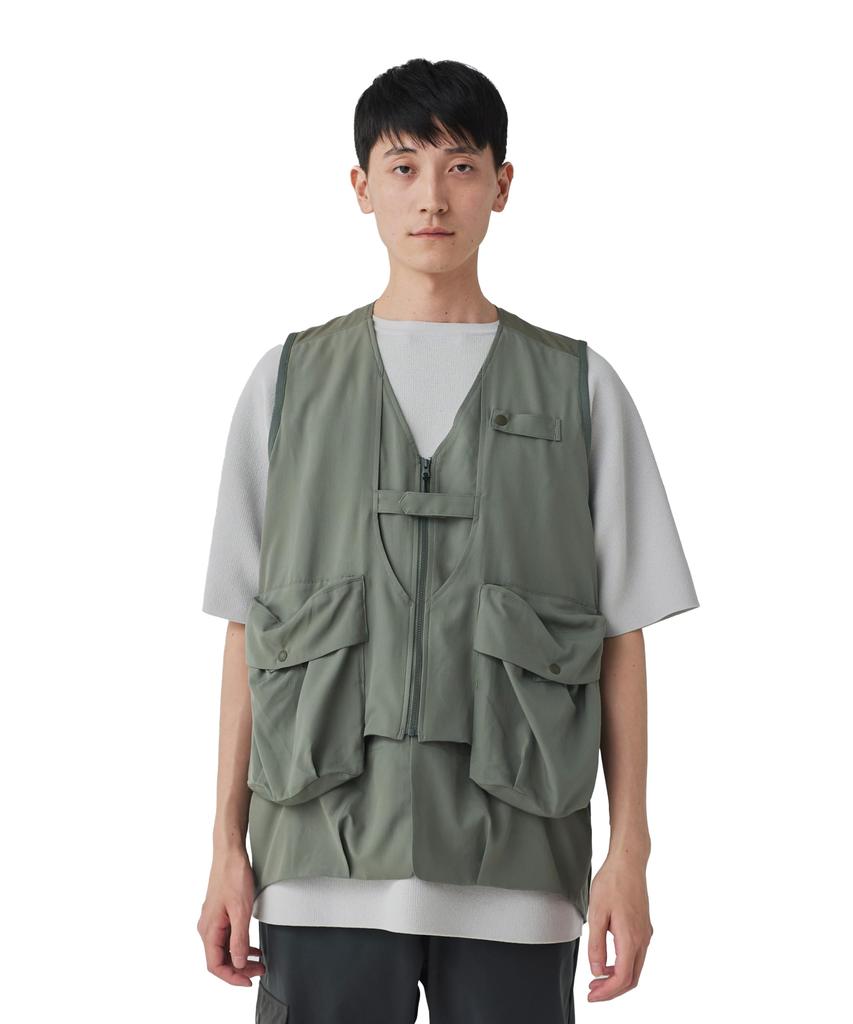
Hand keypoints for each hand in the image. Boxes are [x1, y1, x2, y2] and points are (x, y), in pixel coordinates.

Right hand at [197, 847, 265, 986]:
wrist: (230, 853)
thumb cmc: (233, 876)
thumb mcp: (241, 910)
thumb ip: (239, 939)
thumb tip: (238, 963)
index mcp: (209, 929)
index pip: (216, 965)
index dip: (232, 977)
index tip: (248, 980)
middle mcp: (207, 927)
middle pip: (220, 959)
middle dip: (240, 969)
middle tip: (260, 970)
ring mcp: (213, 920)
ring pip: (224, 949)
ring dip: (240, 958)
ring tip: (259, 962)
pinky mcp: (220, 913)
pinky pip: (227, 937)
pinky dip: (239, 945)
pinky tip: (252, 947)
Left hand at [586, 852, 652, 1000]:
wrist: (628, 862)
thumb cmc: (612, 883)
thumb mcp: (597, 913)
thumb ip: (597, 945)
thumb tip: (597, 971)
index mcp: (631, 938)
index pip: (622, 978)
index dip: (607, 992)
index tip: (592, 995)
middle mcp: (642, 939)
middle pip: (632, 978)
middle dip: (612, 990)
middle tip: (593, 990)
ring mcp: (645, 933)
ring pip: (635, 967)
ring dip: (617, 978)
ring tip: (597, 977)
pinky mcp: (643, 927)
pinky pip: (636, 955)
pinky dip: (623, 965)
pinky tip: (608, 960)